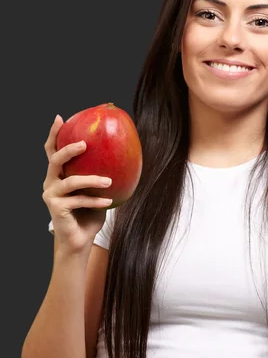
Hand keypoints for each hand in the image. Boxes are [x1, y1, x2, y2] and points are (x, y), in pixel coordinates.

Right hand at [42, 115, 113, 252]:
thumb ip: (102, 174)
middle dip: (69, 150)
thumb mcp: (98, 190)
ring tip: (109, 181)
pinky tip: (109, 202)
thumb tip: (126, 155)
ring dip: (91, 180)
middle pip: (55, 160)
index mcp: (59, 174)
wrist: (81, 239)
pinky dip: (96, 201)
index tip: (61, 118)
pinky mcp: (55, 208)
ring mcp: (51, 195)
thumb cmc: (90, 213)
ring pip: (70, 181)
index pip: (53, 150)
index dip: (55, 134)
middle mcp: (51, 182)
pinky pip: (78, 200)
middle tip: (86, 144)